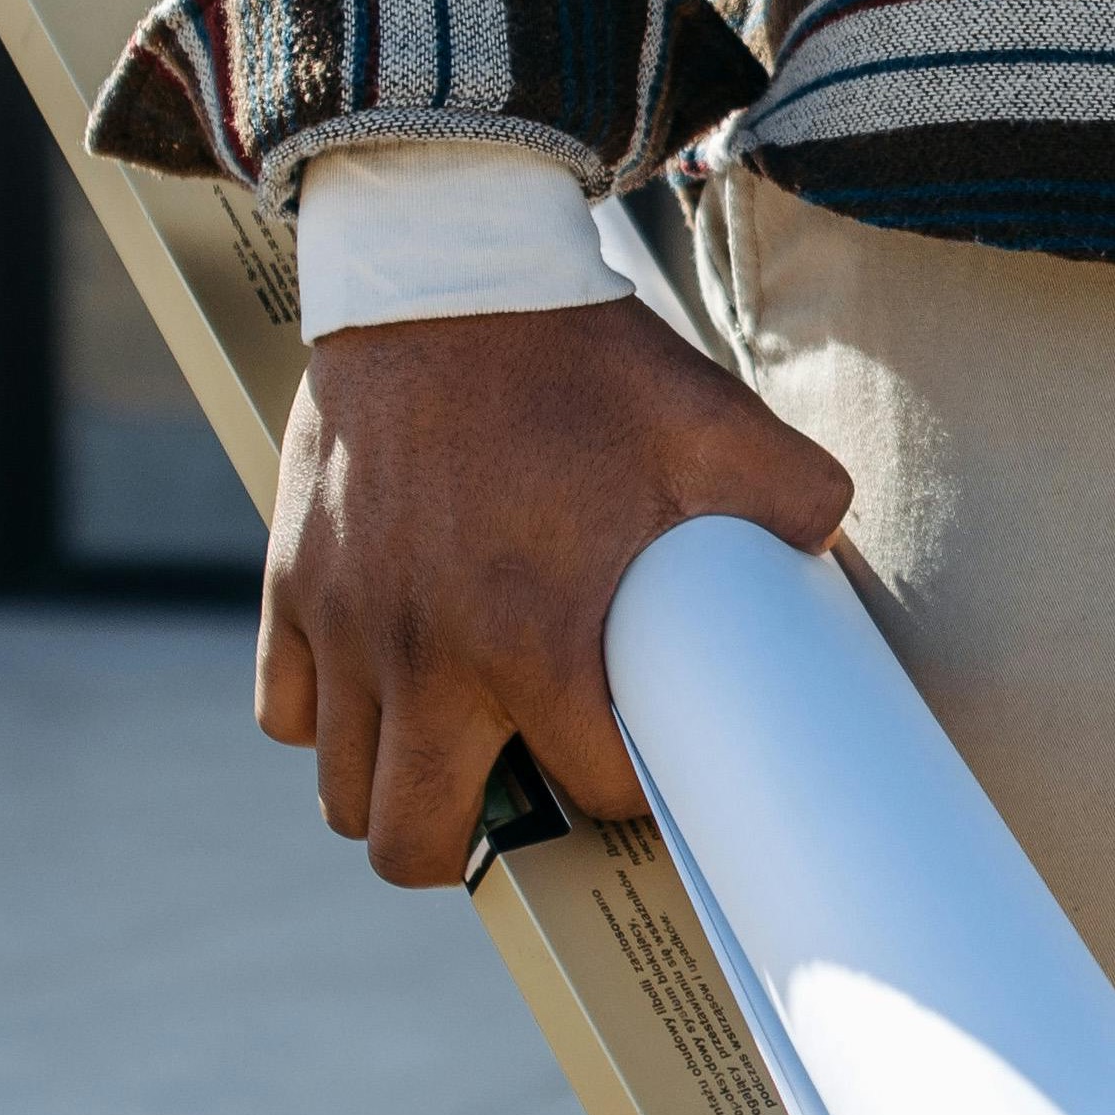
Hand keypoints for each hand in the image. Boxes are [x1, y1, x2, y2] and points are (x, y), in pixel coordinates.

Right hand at [258, 293, 853, 884]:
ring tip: (458, 745)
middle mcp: (426, 657)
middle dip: (475, 843)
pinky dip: (327, 716)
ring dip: (399, 788)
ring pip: (342, 793)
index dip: (630, 793)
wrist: (442, 270)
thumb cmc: (578, 357)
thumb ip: (791, 499)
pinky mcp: (289, 586)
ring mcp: (346, 627)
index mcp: (535, 639)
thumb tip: (829, 552)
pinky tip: (387, 682)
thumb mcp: (712, 421)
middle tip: (524, 787)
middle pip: (413, 845)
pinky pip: (285, 710)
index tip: (645, 757)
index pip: (588, 793)